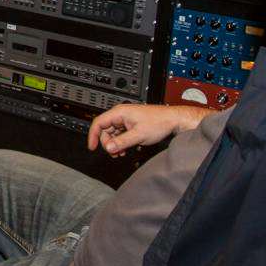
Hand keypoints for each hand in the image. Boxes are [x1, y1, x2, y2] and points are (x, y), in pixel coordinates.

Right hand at [87, 103, 203, 156]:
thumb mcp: (139, 135)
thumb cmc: (159, 122)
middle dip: (108, 143)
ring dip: (115, 144)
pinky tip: (125, 149)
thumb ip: (122, 142)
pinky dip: (120, 143)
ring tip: (121, 153)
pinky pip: (120, 135)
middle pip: (105, 130)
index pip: (98, 122)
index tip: (92, 147)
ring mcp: (125, 120)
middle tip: (114, 153)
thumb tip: (108, 148)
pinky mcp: (130, 125)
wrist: (172, 120)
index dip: (93, 135)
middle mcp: (121, 115)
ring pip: (112, 134)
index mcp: (119, 112)